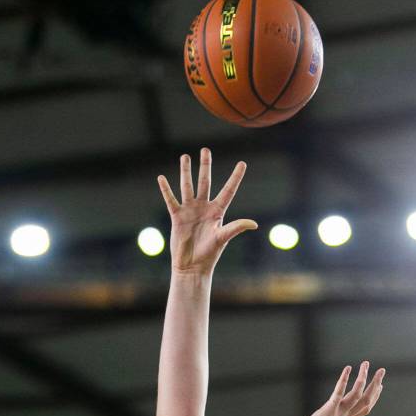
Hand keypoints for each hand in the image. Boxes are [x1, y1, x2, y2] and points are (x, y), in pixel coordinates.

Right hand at [157, 148, 256, 274]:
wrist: (191, 266)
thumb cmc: (209, 254)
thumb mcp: (223, 238)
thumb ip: (236, 228)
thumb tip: (253, 223)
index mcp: (218, 212)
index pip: (228, 190)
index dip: (235, 177)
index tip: (242, 163)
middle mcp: (204, 208)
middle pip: (205, 182)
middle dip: (205, 166)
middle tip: (205, 149)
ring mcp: (190, 211)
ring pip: (188, 186)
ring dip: (186, 171)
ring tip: (185, 156)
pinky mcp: (177, 216)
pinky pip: (171, 200)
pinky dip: (166, 189)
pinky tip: (161, 178)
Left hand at [293, 362, 384, 415]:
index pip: (363, 408)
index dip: (373, 397)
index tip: (380, 386)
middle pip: (366, 400)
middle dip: (375, 384)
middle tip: (382, 370)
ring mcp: (339, 412)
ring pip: (357, 394)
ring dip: (363, 378)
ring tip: (366, 364)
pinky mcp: (329, 409)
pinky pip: (339, 392)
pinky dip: (343, 380)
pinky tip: (348, 368)